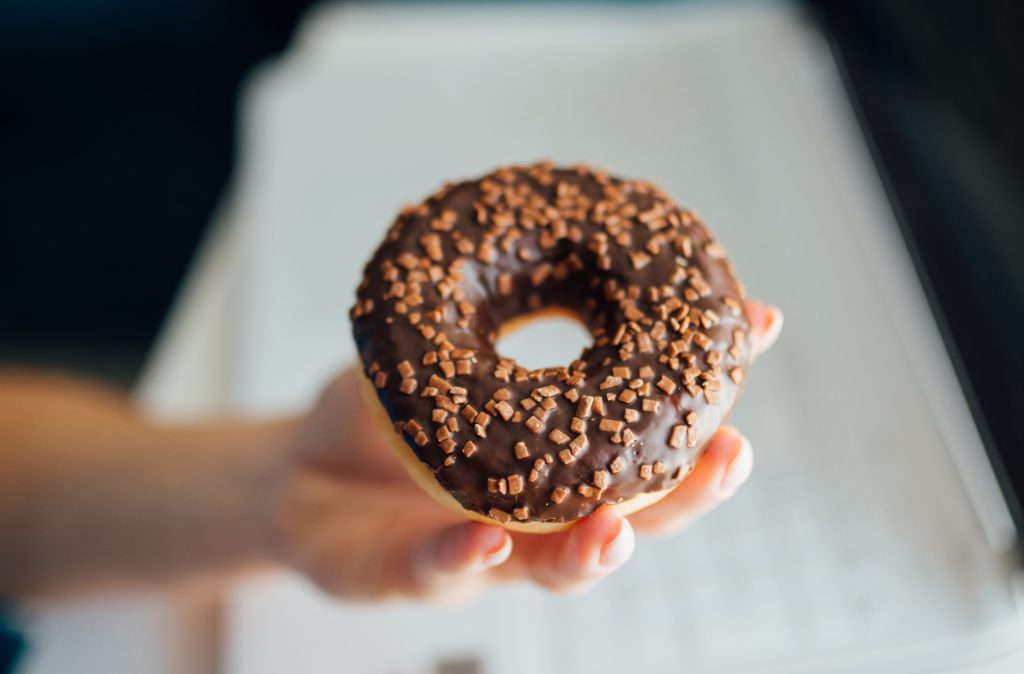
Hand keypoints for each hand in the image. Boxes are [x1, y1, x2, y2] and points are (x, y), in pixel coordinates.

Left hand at [263, 300, 781, 600]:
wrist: (297, 475)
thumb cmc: (384, 416)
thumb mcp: (447, 348)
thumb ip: (516, 318)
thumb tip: (592, 247)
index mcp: (552, 463)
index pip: (641, 440)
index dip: (698, 386)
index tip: (753, 338)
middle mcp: (527, 516)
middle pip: (622, 518)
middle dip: (680, 495)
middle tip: (730, 456)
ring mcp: (468, 552)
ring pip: (541, 568)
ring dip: (587, 551)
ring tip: (616, 530)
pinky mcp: (395, 574)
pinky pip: (430, 573)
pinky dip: (458, 560)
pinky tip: (480, 541)